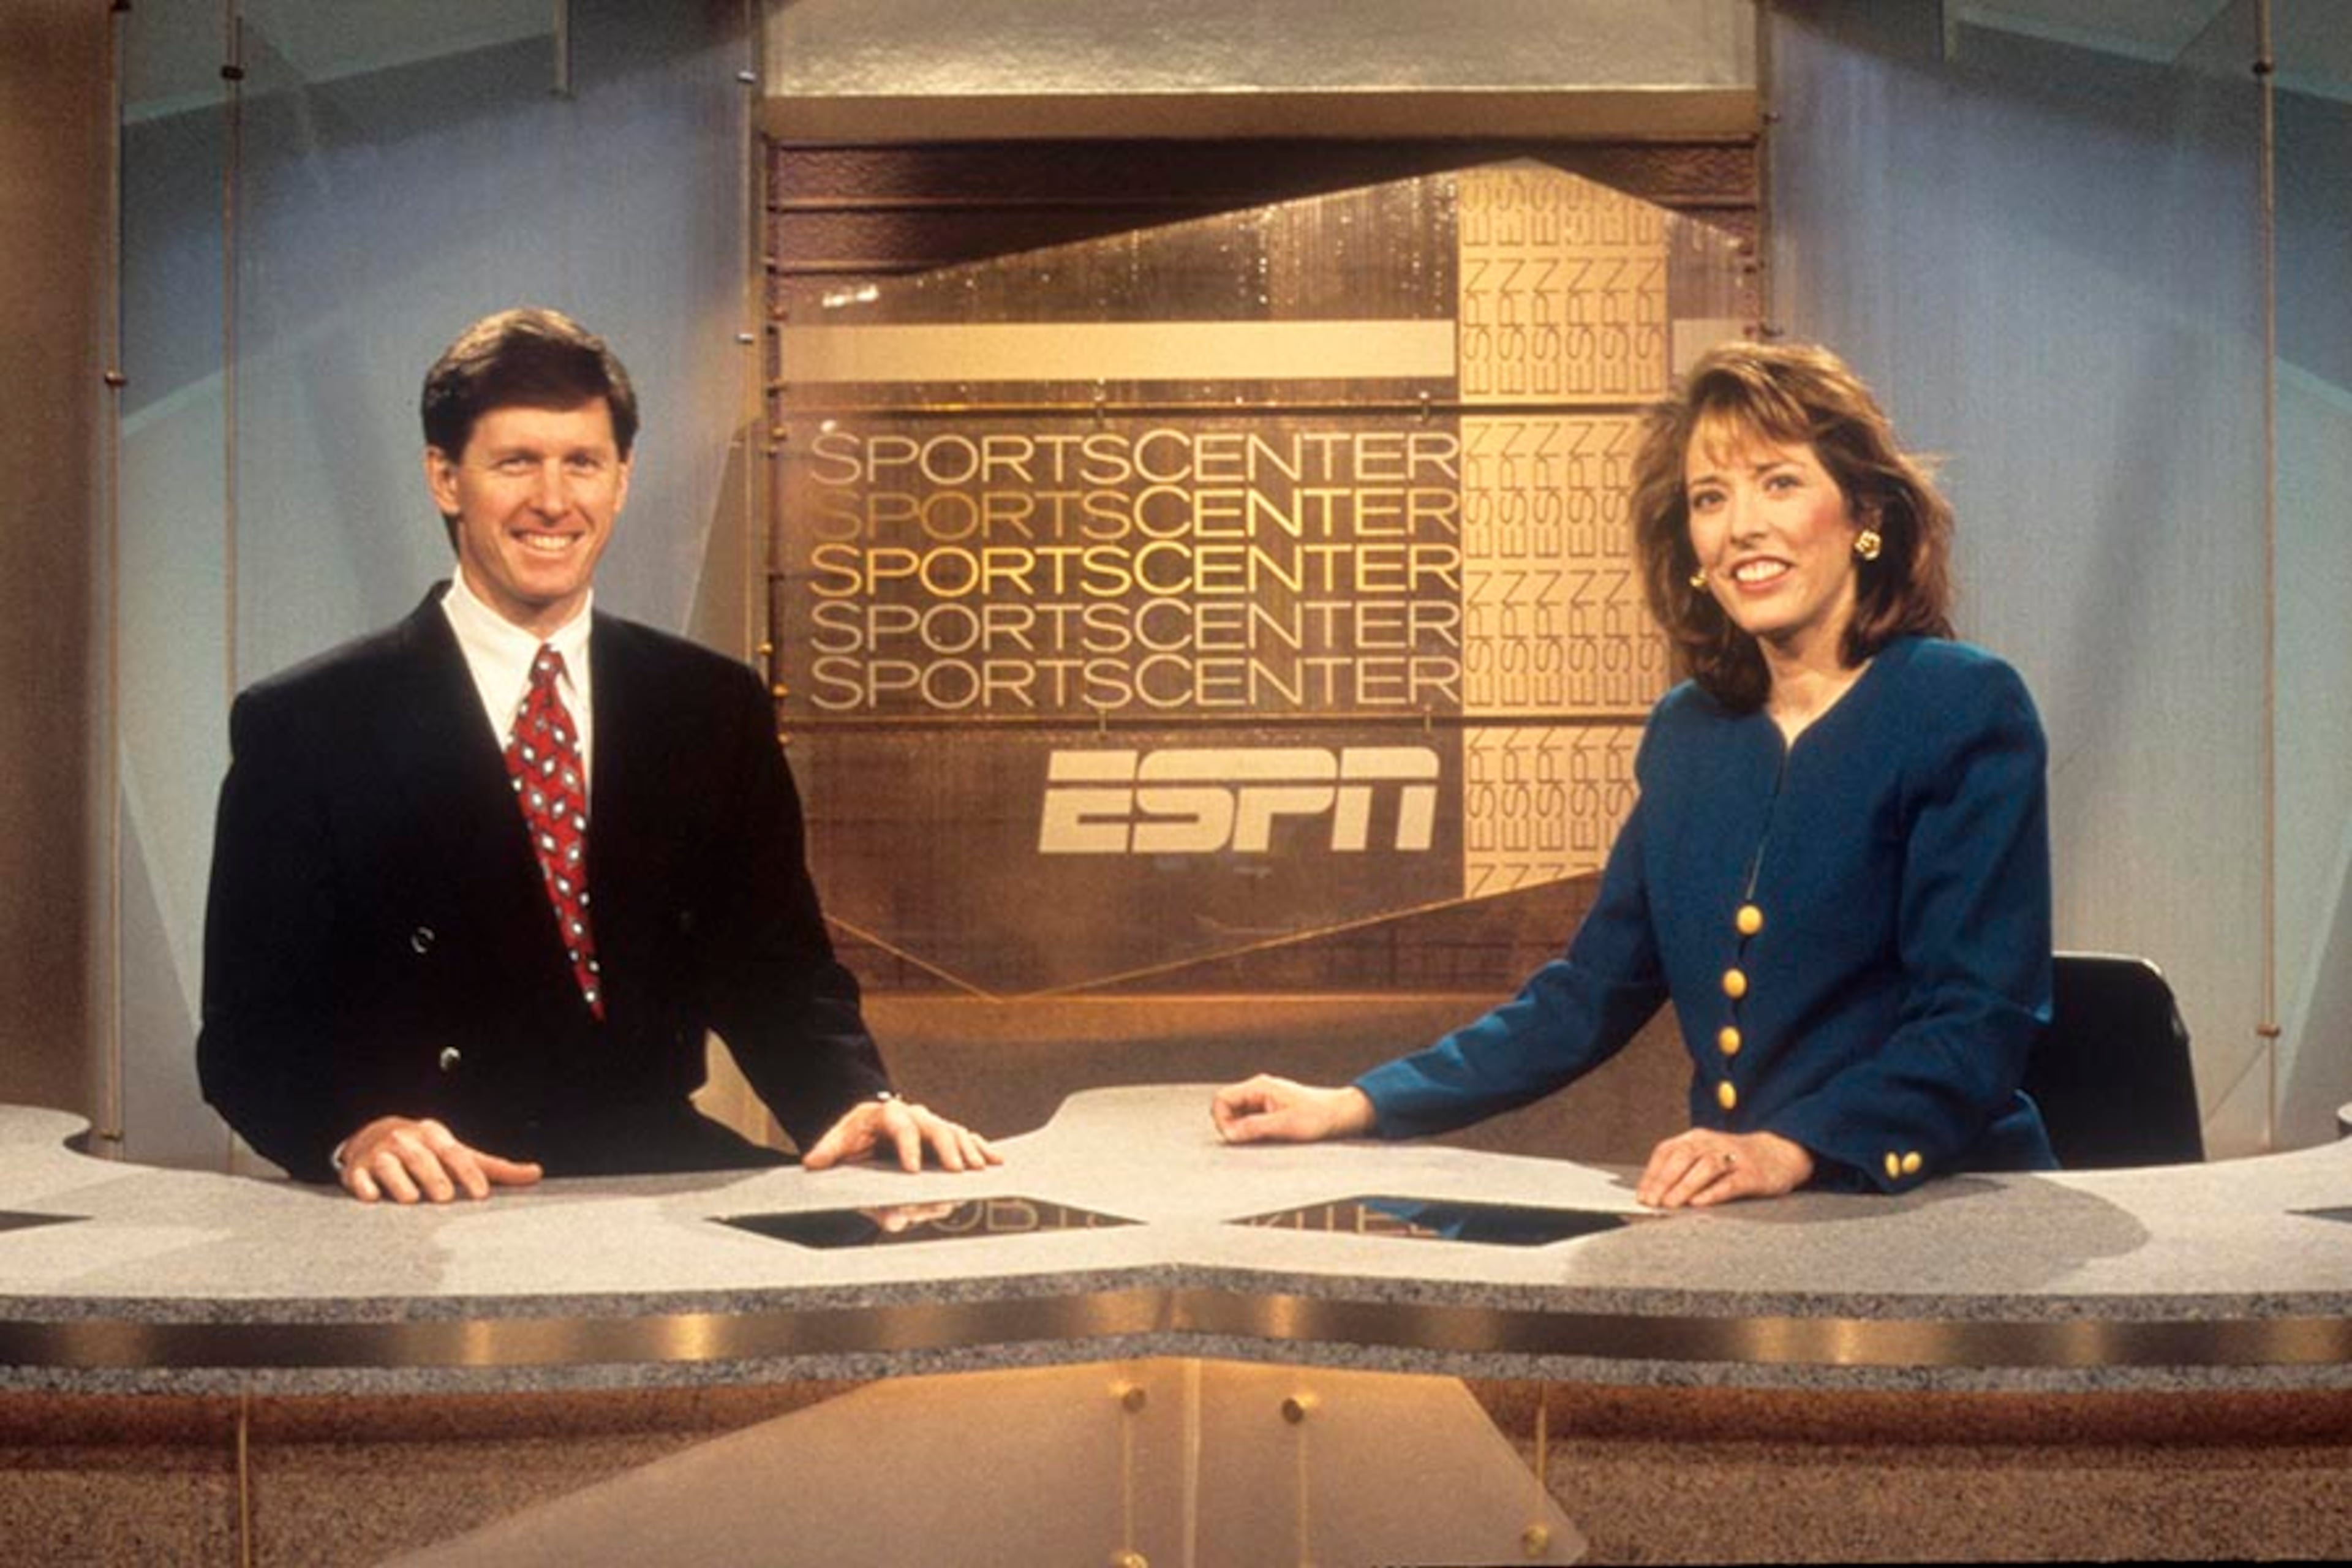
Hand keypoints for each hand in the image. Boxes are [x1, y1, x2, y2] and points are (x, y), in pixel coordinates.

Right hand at [338, 1116, 542, 1203]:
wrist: (376, 1137)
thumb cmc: (428, 1152)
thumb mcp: (460, 1154)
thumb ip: (495, 1168)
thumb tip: (536, 1173)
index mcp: (436, 1136)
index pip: (456, 1155)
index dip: (469, 1174)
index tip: (481, 1194)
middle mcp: (408, 1141)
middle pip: (423, 1159)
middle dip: (434, 1178)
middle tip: (444, 1198)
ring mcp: (380, 1154)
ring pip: (390, 1166)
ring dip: (400, 1182)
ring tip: (411, 1200)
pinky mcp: (357, 1170)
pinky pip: (359, 1177)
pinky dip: (365, 1186)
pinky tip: (372, 1197)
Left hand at [800, 1097, 1000, 1173]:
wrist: (864, 1125)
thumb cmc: (854, 1138)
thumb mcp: (838, 1146)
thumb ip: (836, 1162)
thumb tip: (836, 1179)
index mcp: (886, 1114)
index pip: (900, 1127)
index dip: (907, 1147)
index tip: (912, 1169)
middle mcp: (915, 1115)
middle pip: (936, 1128)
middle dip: (948, 1150)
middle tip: (957, 1170)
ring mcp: (932, 1124)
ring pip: (955, 1133)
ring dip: (969, 1151)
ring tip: (979, 1169)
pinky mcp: (944, 1135)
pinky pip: (967, 1139)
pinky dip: (982, 1149)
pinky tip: (995, 1161)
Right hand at [1211, 1075, 1375, 1144]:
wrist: (1341, 1114)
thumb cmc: (1318, 1116)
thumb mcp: (1285, 1125)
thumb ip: (1254, 1128)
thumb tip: (1229, 1134)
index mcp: (1259, 1087)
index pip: (1222, 1099)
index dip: (1222, 1120)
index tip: (1236, 1138)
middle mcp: (1258, 1090)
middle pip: (1226, 1108)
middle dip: (1232, 1127)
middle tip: (1251, 1141)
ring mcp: (1263, 1100)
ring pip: (1237, 1116)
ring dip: (1243, 1130)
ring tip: (1265, 1139)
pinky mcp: (1269, 1110)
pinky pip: (1250, 1121)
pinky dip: (1253, 1131)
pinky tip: (1269, 1138)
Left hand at [1635, 1128, 1813, 1208]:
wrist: (1779, 1154)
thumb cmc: (1732, 1160)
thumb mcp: (1705, 1156)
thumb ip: (1681, 1170)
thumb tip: (1651, 1194)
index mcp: (1696, 1138)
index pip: (1667, 1151)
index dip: (1652, 1173)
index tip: (1641, 1196)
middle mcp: (1713, 1143)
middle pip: (1683, 1156)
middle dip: (1664, 1180)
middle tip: (1652, 1202)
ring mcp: (1734, 1157)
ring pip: (1706, 1167)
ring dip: (1685, 1186)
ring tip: (1670, 1205)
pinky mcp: (1752, 1174)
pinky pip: (1731, 1182)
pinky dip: (1713, 1192)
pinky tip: (1699, 1203)